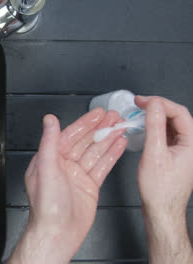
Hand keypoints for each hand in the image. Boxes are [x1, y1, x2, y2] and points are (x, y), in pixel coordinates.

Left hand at [7, 108, 126, 263]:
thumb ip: (49, 142)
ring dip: (108, 139)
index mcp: (50, 159)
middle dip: (100, 128)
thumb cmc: (46, 206)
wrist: (58, 233)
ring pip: (95, 152)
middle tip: (114, 116)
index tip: (97, 114)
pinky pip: (102, 166)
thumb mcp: (46, 168)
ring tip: (121, 126)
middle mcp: (63, 166)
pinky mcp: (89, 186)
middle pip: (84, 142)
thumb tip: (49, 121)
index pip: (69, 136)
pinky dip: (111, 155)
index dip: (84, 124)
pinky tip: (119, 145)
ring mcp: (77, 176)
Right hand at [135, 96, 192, 263]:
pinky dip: (154, 128)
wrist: (162, 209)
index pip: (178, 112)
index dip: (159, 103)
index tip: (142, 101)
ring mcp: (184, 149)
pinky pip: (166, 134)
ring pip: (171, 125)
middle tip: (139, 104)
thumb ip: (154, 126)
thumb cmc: (160, 189)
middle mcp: (191, 145)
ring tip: (139, 114)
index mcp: (192, 143)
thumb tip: (153, 105)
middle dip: (157, 107)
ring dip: (155, 117)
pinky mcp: (174, 154)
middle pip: (176, 116)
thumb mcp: (154, 153)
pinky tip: (144, 128)